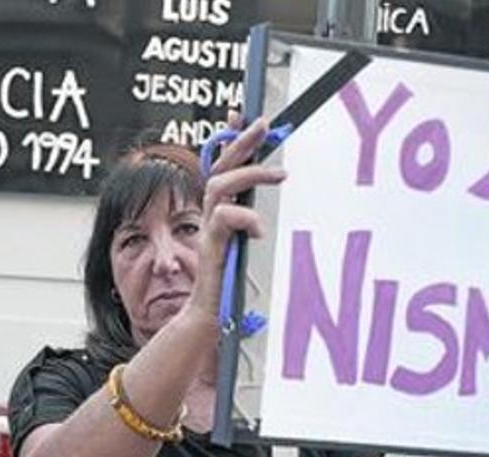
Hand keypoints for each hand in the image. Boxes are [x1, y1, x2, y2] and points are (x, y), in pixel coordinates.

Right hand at [187, 113, 287, 322]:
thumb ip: (250, 215)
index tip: (242, 114)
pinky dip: (244, 218)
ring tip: (280, 174)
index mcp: (220, 208)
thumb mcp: (243, 240)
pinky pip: (223, 220)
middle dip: (242, 142)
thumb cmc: (228, 277)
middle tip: (264, 125)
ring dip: (249, 174)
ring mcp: (209, 228)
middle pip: (220, 166)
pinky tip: (259, 229)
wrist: (210, 311)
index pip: (222, 163)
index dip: (231, 137)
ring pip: (219, 186)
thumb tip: (274, 186)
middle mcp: (211, 212)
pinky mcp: (211, 245)